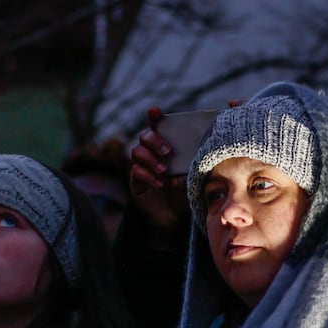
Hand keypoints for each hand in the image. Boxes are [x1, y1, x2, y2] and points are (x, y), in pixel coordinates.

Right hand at [129, 107, 190, 242]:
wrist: (173, 216)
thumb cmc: (184, 192)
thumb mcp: (191, 179)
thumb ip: (189, 172)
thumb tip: (181, 175)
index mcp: (165, 145)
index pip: (157, 126)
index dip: (154, 117)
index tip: (155, 111)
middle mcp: (151, 152)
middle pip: (145, 136)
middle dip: (155, 140)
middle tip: (168, 152)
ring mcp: (141, 165)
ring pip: (136, 151)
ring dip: (150, 158)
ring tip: (163, 170)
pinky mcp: (136, 180)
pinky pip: (136, 171)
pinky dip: (148, 176)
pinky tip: (159, 183)